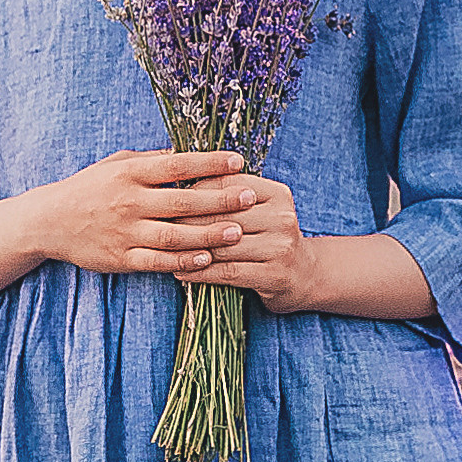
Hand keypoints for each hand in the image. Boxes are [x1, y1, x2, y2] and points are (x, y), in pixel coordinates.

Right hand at [39, 147, 272, 278]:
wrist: (49, 221)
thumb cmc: (89, 188)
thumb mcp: (117, 164)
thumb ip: (152, 160)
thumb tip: (189, 151)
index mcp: (130, 173)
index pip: (177, 164)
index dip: (209, 162)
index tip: (238, 160)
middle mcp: (129, 201)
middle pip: (182, 200)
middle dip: (220, 199)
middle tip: (250, 197)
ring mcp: (125, 232)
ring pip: (175, 234)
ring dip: (209, 234)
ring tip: (238, 232)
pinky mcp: (121, 258)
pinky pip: (158, 261)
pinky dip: (183, 261)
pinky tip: (207, 259)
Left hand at [169, 171, 319, 313]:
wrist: (304, 275)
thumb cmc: (268, 238)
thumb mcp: (259, 210)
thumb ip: (230, 197)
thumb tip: (179, 185)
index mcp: (278, 194)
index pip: (229, 185)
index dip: (196, 191)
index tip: (170, 197)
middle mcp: (282, 217)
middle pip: (223, 216)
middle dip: (187, 221)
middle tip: (157, 224)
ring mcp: (281, 248)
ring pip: (223, 246)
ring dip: (189, 249)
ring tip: (162, 249)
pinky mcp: (274, 276)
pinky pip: (228, 273)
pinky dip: (200, 272)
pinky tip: (181, 272)